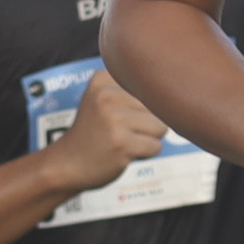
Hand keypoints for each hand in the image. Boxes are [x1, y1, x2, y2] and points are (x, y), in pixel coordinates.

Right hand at [44, 69, 174, 193]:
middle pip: (157, 106)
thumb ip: (131, 88)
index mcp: (102, 79)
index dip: (142, 106)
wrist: (66, 164)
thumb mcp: (102, 99)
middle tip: (120, 132)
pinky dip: (145, 154)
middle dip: (146, 123)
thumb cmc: (93, 133)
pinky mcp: (121, 143)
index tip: (120, 114)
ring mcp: (114, 120)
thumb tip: (177, 94)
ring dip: (147, 139)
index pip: (150, 86)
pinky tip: (124, 153)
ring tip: (123, 141)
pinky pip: (155, 146)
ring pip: (160, 127)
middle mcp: (107, 95)